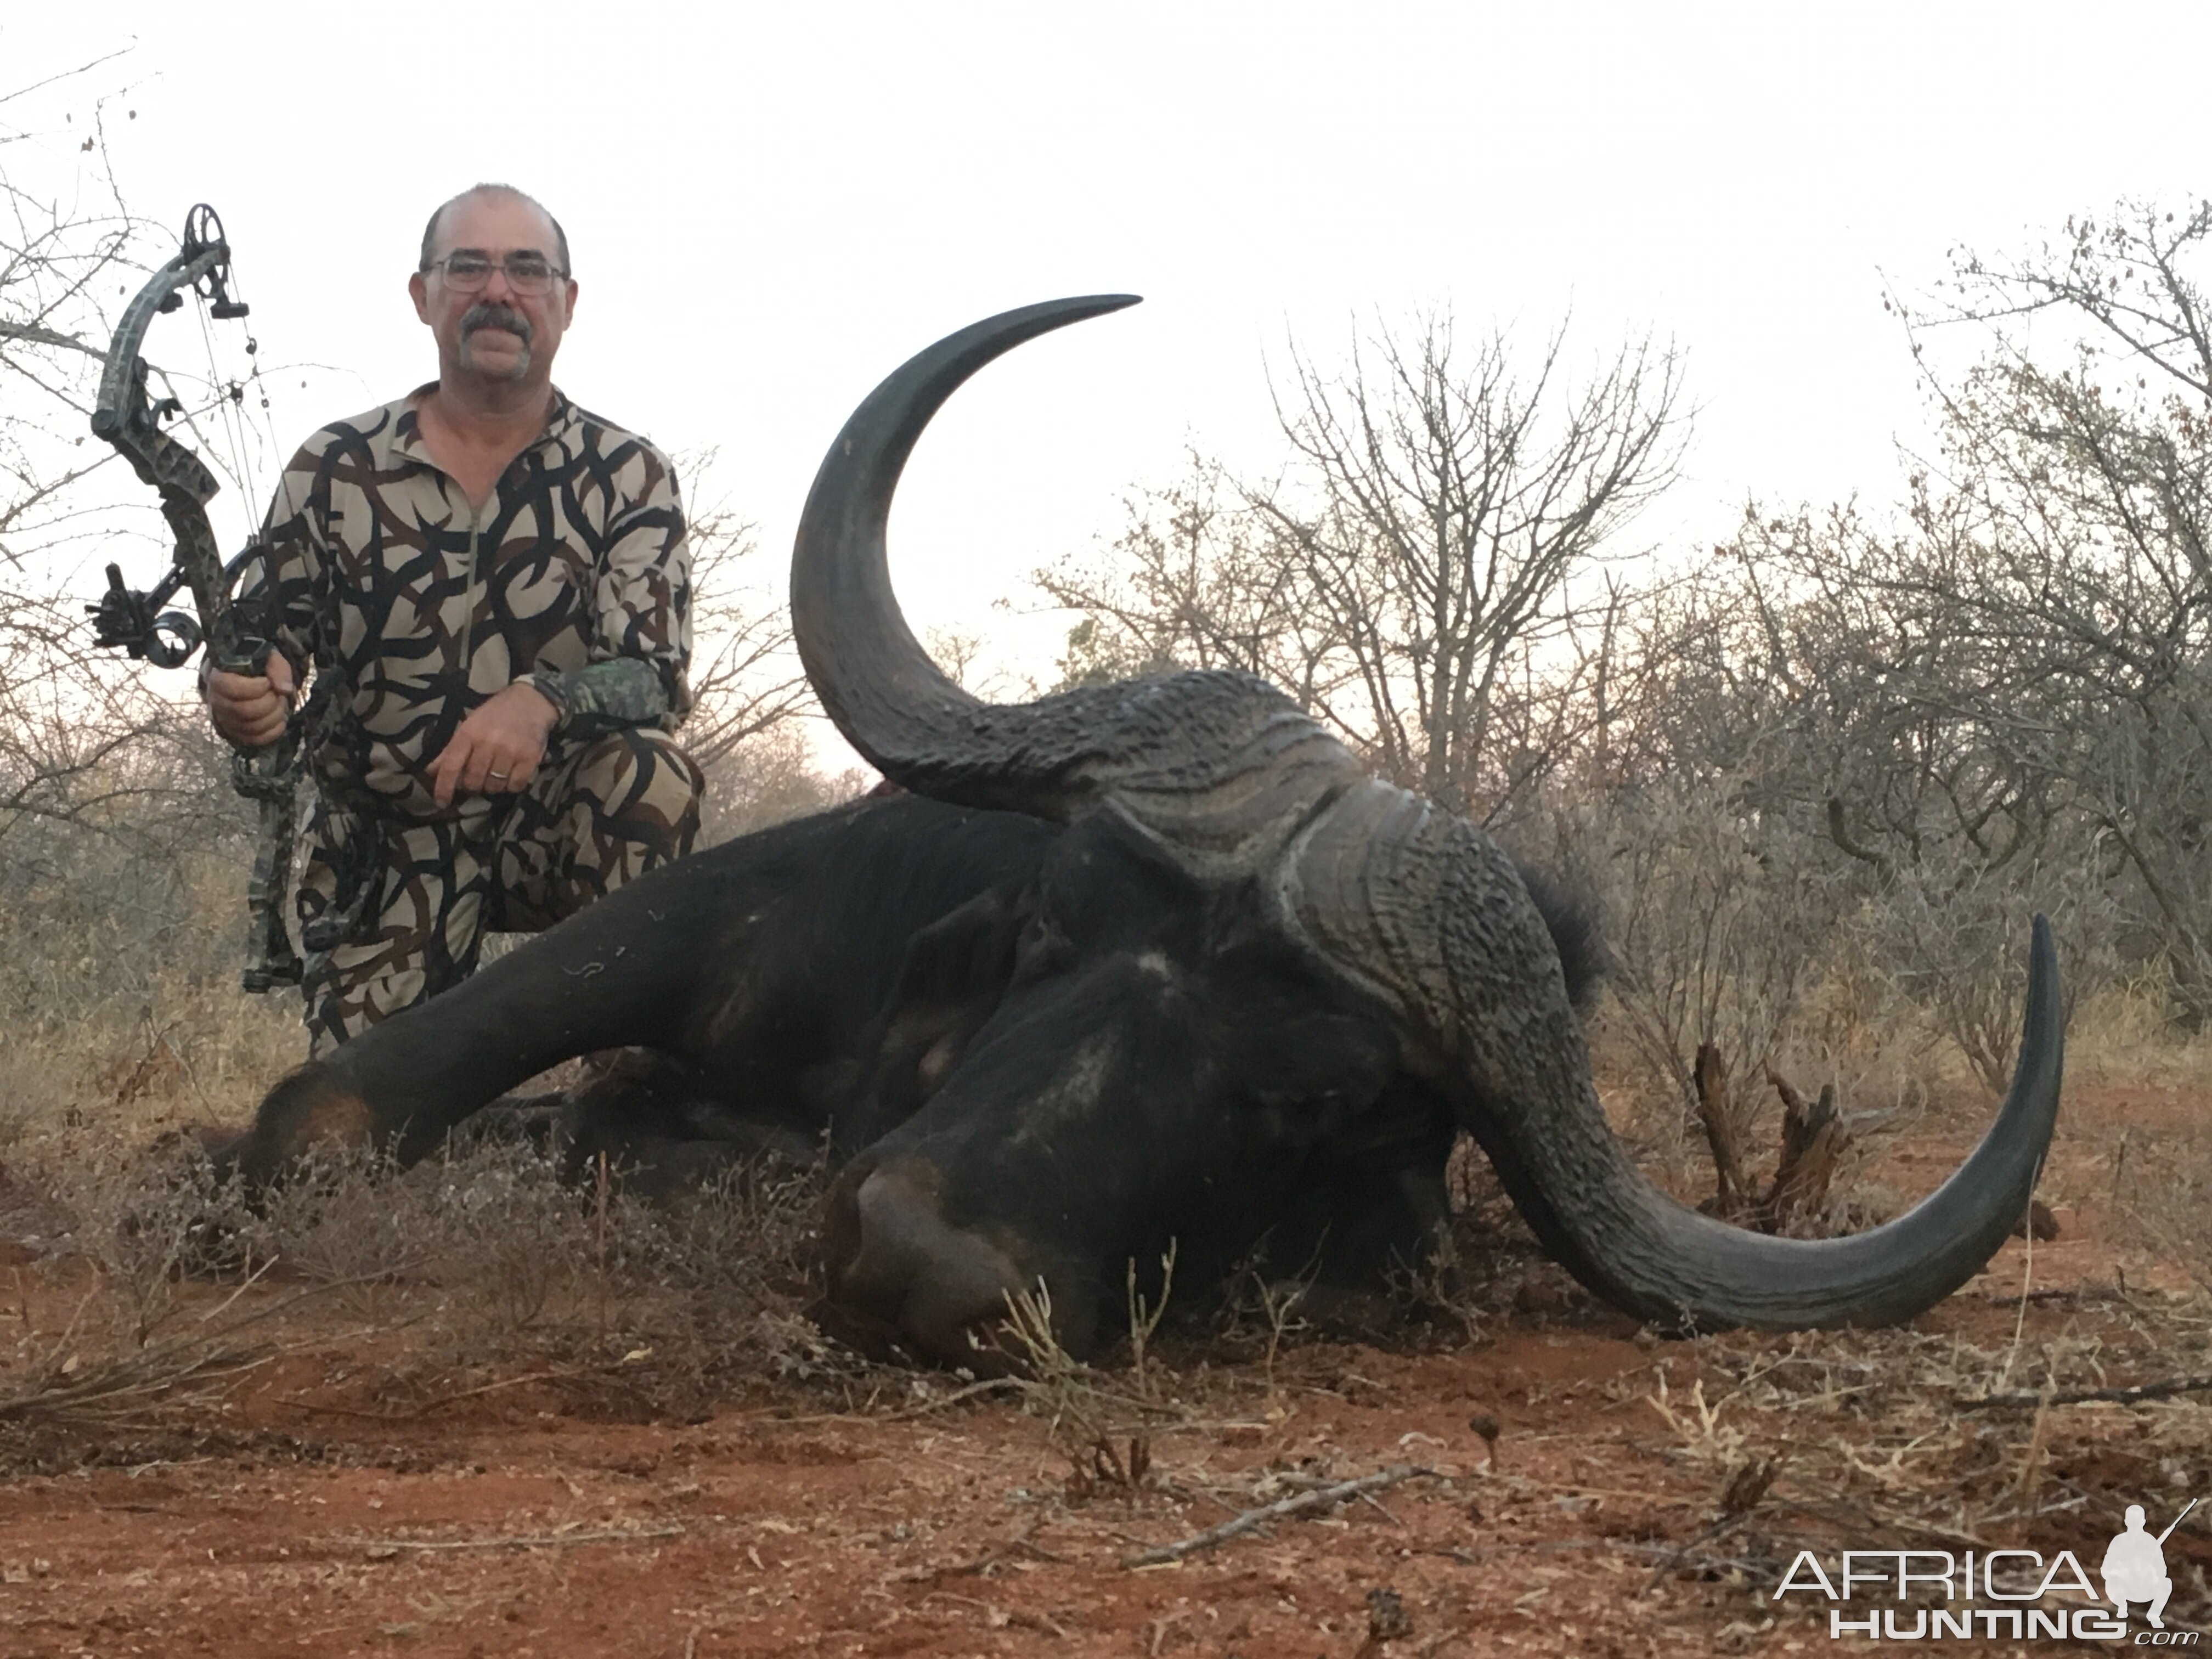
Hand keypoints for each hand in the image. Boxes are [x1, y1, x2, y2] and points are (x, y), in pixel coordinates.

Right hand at [206, 654, 296, 749]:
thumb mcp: (269, 658)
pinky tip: (281, 721)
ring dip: (274, 717)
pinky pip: (253, 740)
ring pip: (251, 727)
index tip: (267, 681)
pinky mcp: (235, 732)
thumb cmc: (257, 667)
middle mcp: (216, 701)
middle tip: (278, 694)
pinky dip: (272, 733)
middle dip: (270, 703)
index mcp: (219, 678)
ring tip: (280, 704)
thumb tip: (284, 689)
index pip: (232, 689)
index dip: (256, 687)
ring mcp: (224, 719)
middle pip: (244, 711)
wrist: (246, 677)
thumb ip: (277, 669)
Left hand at [428, 681, 558, 806]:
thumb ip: (451, 750)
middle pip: (473, 782)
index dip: (443, 788)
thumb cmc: (495, 714)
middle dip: (473, 785)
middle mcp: (488, 743)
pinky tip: (512, 773)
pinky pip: (515, 786)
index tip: (440, 803)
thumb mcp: (469, 727)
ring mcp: (510, 751)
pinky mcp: (530, 758)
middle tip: (479, 777)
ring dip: (493, 785)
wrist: (531, 701)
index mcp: (469, 733)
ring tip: (497, 773)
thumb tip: (430, 771)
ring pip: (494, 786)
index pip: (451, 766)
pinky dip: (512, 785)